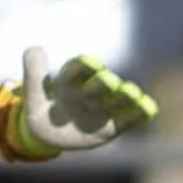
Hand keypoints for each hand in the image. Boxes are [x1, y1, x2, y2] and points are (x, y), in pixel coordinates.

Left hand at [13, 47, 158, 154]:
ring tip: (132, 93)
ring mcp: (104, 107)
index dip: (84, 66)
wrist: (52, 134)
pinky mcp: (115, 125)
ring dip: (126, 95)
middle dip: (103, 83)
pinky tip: (149, 108)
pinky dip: (141, 112)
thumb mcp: (33, 97)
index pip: (78, 68)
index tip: (89, 63)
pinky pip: (131, 118)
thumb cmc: (42, 113)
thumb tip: (35, 49)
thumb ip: (34, 75)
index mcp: (70, 80)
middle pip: (100, 83)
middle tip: (107, 83)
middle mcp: (91, 90)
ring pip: (119, 98)